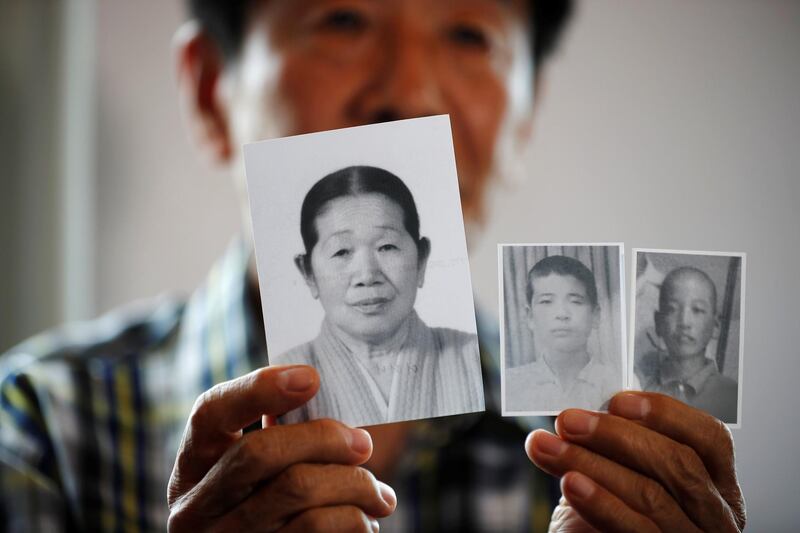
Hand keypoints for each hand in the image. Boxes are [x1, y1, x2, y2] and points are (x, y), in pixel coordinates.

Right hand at [167, 365, 395, 531]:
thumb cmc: (272, 508)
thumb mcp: (255, 476)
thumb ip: (278, 439)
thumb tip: (325, 399)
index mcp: (194, 467)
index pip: (211, 413)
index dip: (258, 389)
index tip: (310, 378)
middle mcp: (197, 507)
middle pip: (260, 451)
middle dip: (324, 438)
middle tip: (363, 443)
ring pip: (298, 489)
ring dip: (354, 484)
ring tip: (379, 494)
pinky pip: (316, 528)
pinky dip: (355, 520)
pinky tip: (365, 520)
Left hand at [526, 392, 745, 531]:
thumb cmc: (606, 515)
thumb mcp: (619, 473)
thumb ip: (618, 446)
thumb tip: (587, 412)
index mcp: (714, 483)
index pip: (710, 438)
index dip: (666, 414)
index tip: (617, 401)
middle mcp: (716, 515)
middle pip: (679, 464)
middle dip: (615, 435)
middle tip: (569, 422)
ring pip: (653, 495)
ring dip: (593, 464)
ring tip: (551, 448)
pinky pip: (639, 529)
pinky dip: (601, 502)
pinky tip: (571, 483)